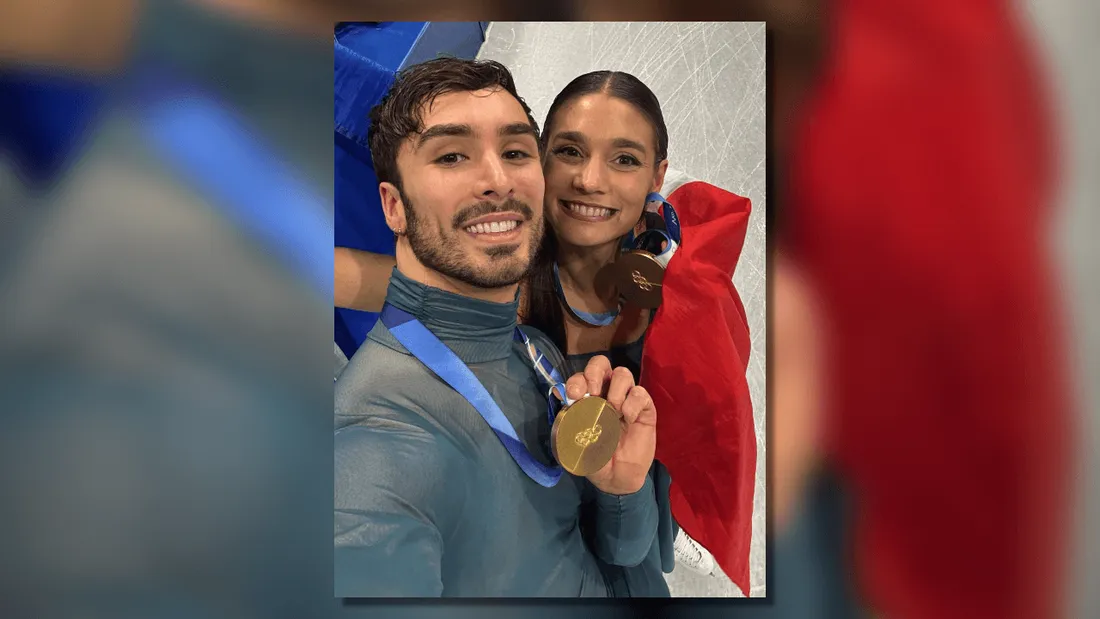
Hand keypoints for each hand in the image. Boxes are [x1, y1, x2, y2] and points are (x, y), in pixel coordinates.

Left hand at [564, 355, 656, 494]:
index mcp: (587, 399)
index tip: (575, 395)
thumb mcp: (576, 445)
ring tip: (614, 411)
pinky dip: (633, 402)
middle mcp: (605, 393)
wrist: (618, 479)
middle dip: (595, 372)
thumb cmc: (596, 459)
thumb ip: (570, 423)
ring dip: (616, 389)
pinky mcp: (644, 409)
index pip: (581, 377)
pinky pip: (640, 392)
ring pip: (622, 373)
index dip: (577, 380)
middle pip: (601, 364)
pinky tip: (629, 419)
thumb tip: (562, 397)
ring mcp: (626, 399)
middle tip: (593, 391)